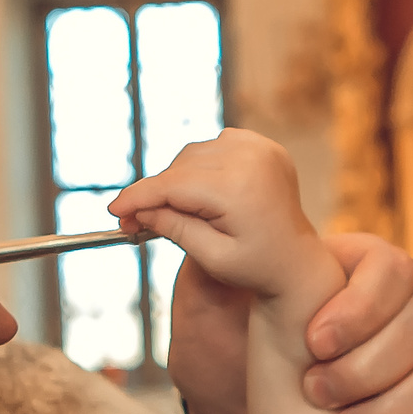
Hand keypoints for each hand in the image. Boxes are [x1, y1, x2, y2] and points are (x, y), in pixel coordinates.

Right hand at [109, 130, 320, 297]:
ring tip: (171, 211)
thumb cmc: (258, 267)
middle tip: (134, 221)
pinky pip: (216, 146)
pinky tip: (202, 192)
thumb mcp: (211, 255)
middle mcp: (252, 160)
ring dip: (178, 179)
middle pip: (181, 168)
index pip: (173, 185)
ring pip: (194, 154)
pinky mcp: (265, 147)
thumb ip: (172, 227)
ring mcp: (262, 149)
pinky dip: (202, 165)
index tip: (115, 211)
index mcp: (239, 189)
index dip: (138, 197)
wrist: (298, 261)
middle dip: (155, 192)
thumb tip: (137, 209)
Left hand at [167, 232, 412, 413]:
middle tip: (317, 391)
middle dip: (371, 363)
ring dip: (395, 402)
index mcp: (345, 269)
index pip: (392, 267)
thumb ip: (225, 261)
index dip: (362, 305)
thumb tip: (245, 216)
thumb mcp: (206, 306)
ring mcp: (410, 354)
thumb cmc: (217, 363)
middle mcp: (387, 307)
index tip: (313, 342)